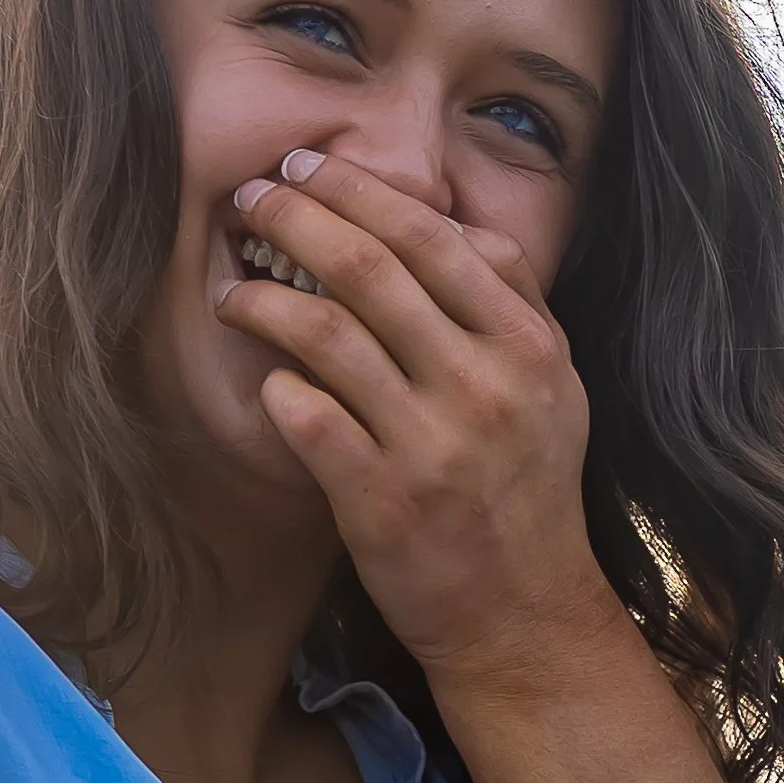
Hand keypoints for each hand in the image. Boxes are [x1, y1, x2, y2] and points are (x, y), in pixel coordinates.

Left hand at [215, 147, 616, 678]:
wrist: (523, 614)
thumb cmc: (525, 490)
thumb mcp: (551, 386)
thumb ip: (509, 301)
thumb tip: (444, 219)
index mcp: (526, 344)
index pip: (431, 235)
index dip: (358, 189)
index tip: (304, 168)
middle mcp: (483, 384)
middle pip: (369, 266)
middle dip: (293, 218)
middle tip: (247, 201)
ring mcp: (431, 444)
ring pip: (323, 332)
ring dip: (262, 299)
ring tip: (232, 292)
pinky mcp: (380, 500)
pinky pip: (305, 416)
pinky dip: (275, 386)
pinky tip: (265, 379)